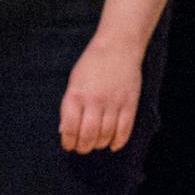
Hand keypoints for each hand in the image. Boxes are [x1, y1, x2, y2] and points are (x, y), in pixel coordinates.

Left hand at [59, 37, 142, 153]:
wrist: (119, 46)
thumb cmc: (92, 63)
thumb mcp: (74, 81)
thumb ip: (69, 106)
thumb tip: (64, 130)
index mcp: (76, 95)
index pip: (69, 128)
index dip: (68, 142)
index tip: (68, 145)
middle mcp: (94, 101)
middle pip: (88, 136)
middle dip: (83, 147)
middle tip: (82, 148)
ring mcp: (113, 103)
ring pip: (106, 136)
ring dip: (99, 144)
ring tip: (95, 143)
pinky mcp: (130, 104)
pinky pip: (124, 131)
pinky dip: (118, 142)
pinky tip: (112, 144)